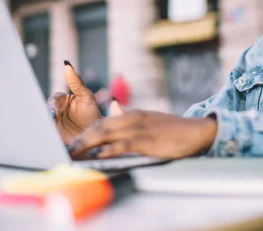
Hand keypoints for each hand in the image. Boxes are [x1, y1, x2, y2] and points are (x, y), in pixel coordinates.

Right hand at [46, 61, 101, 143]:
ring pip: (44, 127)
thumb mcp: (86, 97)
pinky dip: (46, 141)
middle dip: (44, 120)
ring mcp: (52, 126)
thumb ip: (76, 82)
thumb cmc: (92, 113)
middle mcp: (54, 113)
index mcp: (60, 101)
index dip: (52, 107)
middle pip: (45, 114)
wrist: (98, 135)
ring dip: (44, 131)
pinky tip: (49, 145)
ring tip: (47, 138)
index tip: (52, 114)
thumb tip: (67, 64)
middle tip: (47, 126)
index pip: (53, 101)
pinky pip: (47, 139)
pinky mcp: (53, 139)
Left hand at [68, 111, 217, 159]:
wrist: (195, 131)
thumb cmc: (172, 129)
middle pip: (100, 126)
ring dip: (88, 143)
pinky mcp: (148, 141)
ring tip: (74, 152)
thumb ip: (128, 116)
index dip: (85, 132)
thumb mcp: (148, 120)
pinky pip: (124, 144)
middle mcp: (133, 119)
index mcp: (132, 115)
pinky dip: (109, 149)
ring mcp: (140, 129)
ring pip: (107, 133)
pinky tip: (99, 154)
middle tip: (67, 149)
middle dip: (81, 138)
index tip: (72, 142)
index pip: (102, 122)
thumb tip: (113, 108)